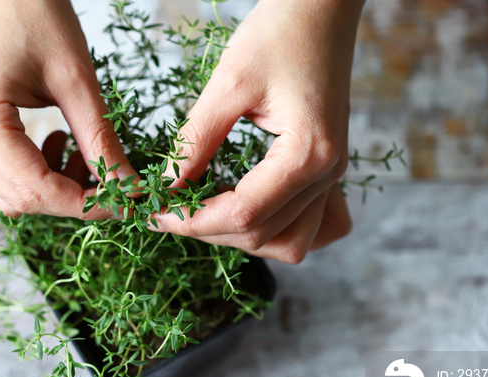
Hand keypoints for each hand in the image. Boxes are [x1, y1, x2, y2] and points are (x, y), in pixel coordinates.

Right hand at [0, 0, 136, 218]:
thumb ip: (101, 139)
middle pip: (20, 199)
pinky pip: (1, 173)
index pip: (36, 190)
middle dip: (73, 198)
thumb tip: (130, 187)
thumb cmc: (34, 11)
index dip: (87, 205)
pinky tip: (59, 142)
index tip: (127, 203)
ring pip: (9, 193)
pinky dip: (37, 172)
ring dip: (55, 187)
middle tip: (113, 179)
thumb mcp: (76, 79)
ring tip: (83, 153)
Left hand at [150, 0, 361, 262]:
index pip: (244, 215)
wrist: (323, 8)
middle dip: (210, 231)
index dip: (193, 222)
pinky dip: (278, 231)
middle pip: (264, 236)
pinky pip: (312, 225)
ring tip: (202, 214)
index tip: (156, 214)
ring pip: (291, 242)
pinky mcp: (326, 169)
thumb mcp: (228, 83)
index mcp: (308, 154)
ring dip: (242, 237)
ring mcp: (332, 175)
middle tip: (169, 212)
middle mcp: (327, 174)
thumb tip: (167, 186)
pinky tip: (249, 214)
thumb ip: (196, 141)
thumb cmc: (280, 31)